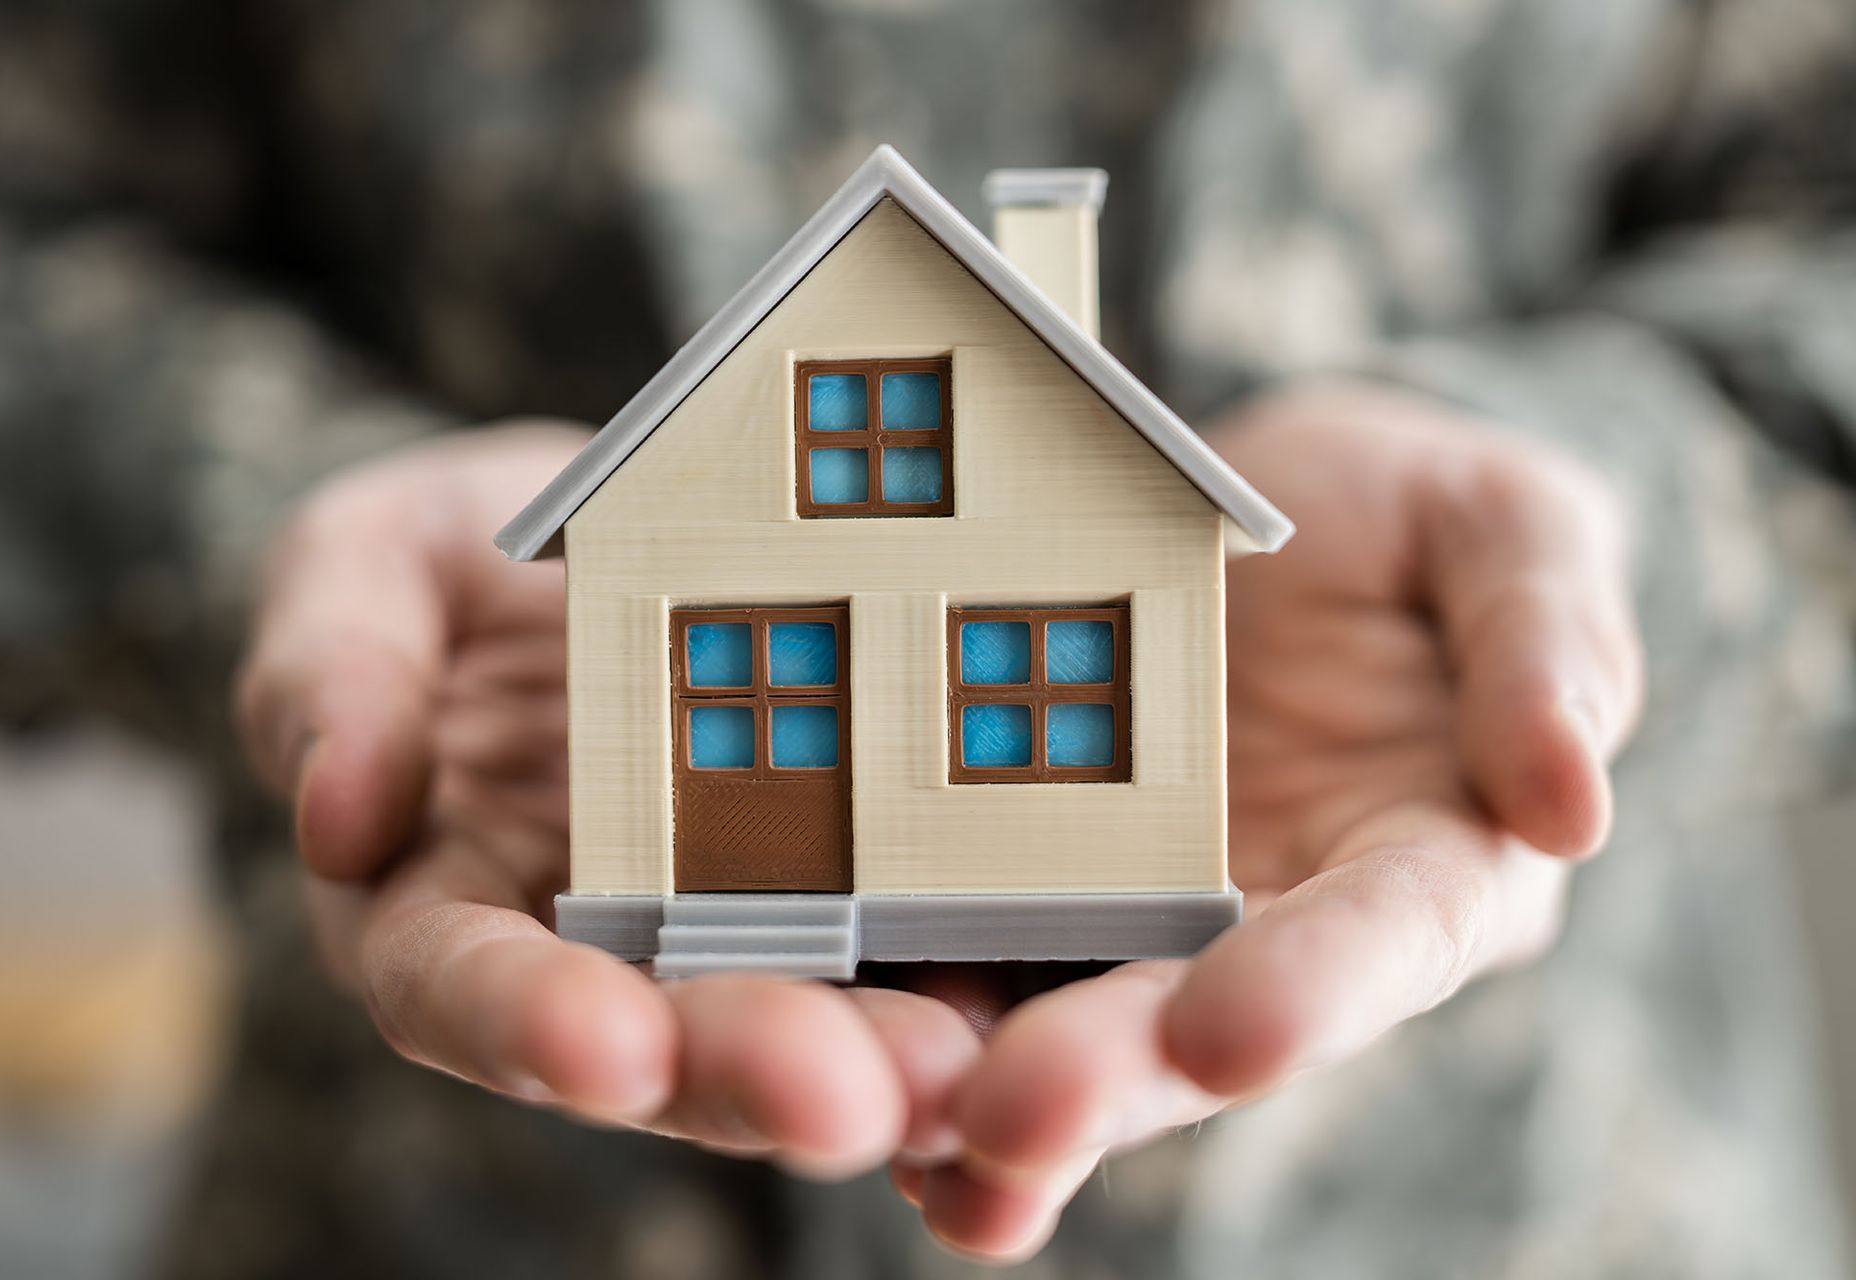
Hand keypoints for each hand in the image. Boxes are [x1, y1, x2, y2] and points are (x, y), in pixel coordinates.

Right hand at [236, 424, 982, 1176]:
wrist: (607, 532)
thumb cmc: (455, 561)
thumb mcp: (362, 567)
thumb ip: (329, 672)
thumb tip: (336, 811)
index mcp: (451, 901)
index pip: (463, 988)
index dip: (529, 1022)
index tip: (607, 1047)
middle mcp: (597, 951)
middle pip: (663, 1044)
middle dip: (748, 1075)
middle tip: (849, 1097)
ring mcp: (730, 928)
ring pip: (803, 1025)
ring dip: (880, 1063)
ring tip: (965, 1070)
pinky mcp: (848, 892)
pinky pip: (907, 950)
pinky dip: (969, 987)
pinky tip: (1038, 999)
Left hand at [888, 383, 1644, 1259]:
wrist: (1262, 510)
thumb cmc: (1412, 524)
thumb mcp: (1506, 533)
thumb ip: (1547, 647)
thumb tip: (1572, 804)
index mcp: (1425, 860)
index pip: (1388, 935)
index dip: (1320, 985)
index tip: (1236, 1030)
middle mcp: (1279, 926)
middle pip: (1198, 1019)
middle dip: (1110, 1073)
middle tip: (1013, 1113)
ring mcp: (1144, 916)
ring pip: (1067, 1020)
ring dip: (982, 1085)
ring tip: (895, 1119)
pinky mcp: (1033, 886)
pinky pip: (973, 965)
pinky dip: (916, 1031)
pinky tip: (849, 1075)